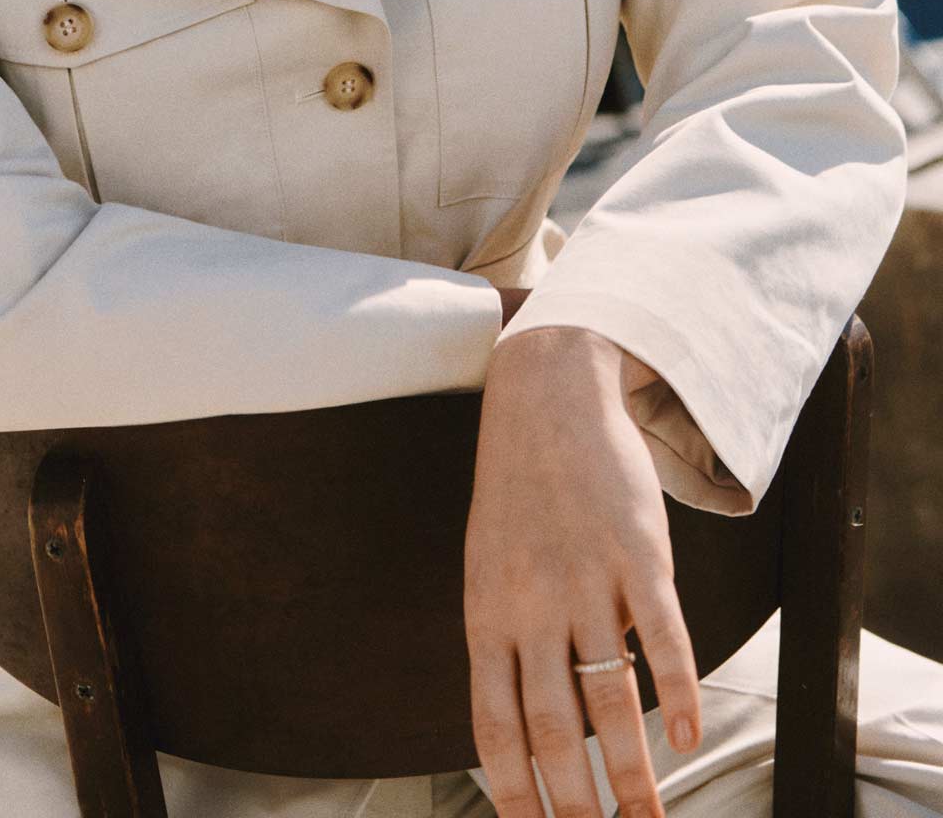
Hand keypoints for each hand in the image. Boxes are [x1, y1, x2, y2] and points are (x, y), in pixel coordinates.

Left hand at [464, 326, 700, 817]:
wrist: (547, 394)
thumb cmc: (519, 491)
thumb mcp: (488, 566)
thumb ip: (505, 641)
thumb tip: (521, 730)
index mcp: (488, 613)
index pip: (495, 726)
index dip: (514, 792)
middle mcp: (533, 605)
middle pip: (554, 729)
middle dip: (579, 803)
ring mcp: (588, 580)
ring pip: (610, 698)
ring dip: (634, 773)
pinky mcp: (640, 554)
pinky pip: (663, 639)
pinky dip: (676, 694)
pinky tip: (684, 737)